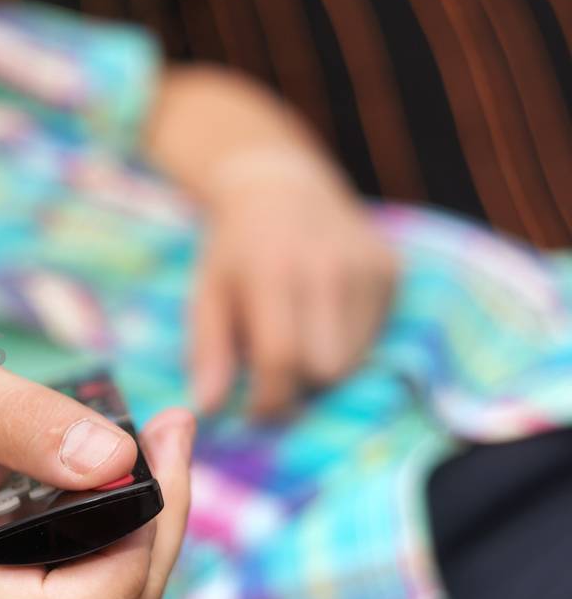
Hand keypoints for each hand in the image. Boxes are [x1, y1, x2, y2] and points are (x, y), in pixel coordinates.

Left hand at [189, 153, 396, 418]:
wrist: (281, 186)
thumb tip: (210, 408)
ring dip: (324, 365)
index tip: (255, 412)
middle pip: (325, 369)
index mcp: (273, 273)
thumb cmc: (235, 250)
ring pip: (355, 359)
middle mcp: (327, 268)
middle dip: (298, 384)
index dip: (270, 400)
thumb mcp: (207, 293)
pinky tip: (323, 312)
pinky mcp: (391, 269)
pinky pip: (376, 336)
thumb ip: (208, 350)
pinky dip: (348, 341)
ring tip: (298, 333)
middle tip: (274, 369)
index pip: (283, 359)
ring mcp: (366, 267)